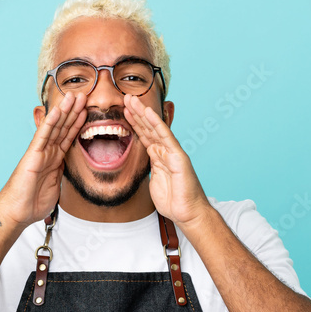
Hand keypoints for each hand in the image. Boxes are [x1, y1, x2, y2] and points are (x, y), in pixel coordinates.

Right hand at [0, 91, 86, 227]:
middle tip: (83, 95)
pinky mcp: (32, 155)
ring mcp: (40, 152)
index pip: (68, 137)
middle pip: (63, 128)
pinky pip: (43, 136)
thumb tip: (68, 166)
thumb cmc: (33, 202)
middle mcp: (47, 152)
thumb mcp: (55, 186)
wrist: (18, 212)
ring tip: (73, 96)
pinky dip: (50, 123)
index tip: (88, 110)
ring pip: (54, 128)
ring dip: (65, 111)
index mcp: (54, 159)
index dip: (78, 123)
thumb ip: (61, 173)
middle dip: (74, 112)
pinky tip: (57, 111)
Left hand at [123, 93, 210, 227]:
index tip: (123, 111)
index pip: (144, 136)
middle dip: (136, 113)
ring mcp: (172, 152)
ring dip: (143, 113)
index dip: (134, 123)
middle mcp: (166, 151)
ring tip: (131, 99)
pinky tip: (148, 112)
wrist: (187, 213)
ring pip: (155, 128)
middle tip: (125, 98)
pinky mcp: (178, 157)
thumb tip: (140, 165)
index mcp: (159, 157)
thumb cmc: (174, 202)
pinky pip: (165, 137)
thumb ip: (148, 170)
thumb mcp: (154, 183)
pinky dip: (156, 123)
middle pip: (149, 128)